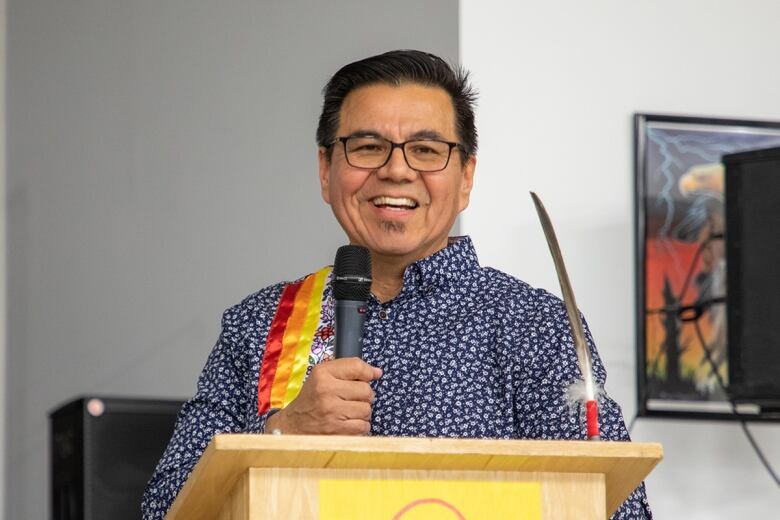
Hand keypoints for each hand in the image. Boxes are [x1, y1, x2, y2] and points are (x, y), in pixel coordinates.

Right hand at [266, 358, 381, 434]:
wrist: (293, 426)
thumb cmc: (312, 399)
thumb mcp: (322, 376)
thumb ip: (349, 369)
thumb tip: (378, 372)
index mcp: (322, 374)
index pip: (357, 366)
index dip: (368, 372)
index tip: (371, 376)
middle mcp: (326, 390)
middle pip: (366, 390)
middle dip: (364, 396)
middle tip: (352, 399)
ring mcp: (332, 412)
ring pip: (367, 410)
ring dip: (362, 413)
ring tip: (348, 412)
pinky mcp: (337, 431)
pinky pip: (363, 426)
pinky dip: (359, 427)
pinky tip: (347, 424)